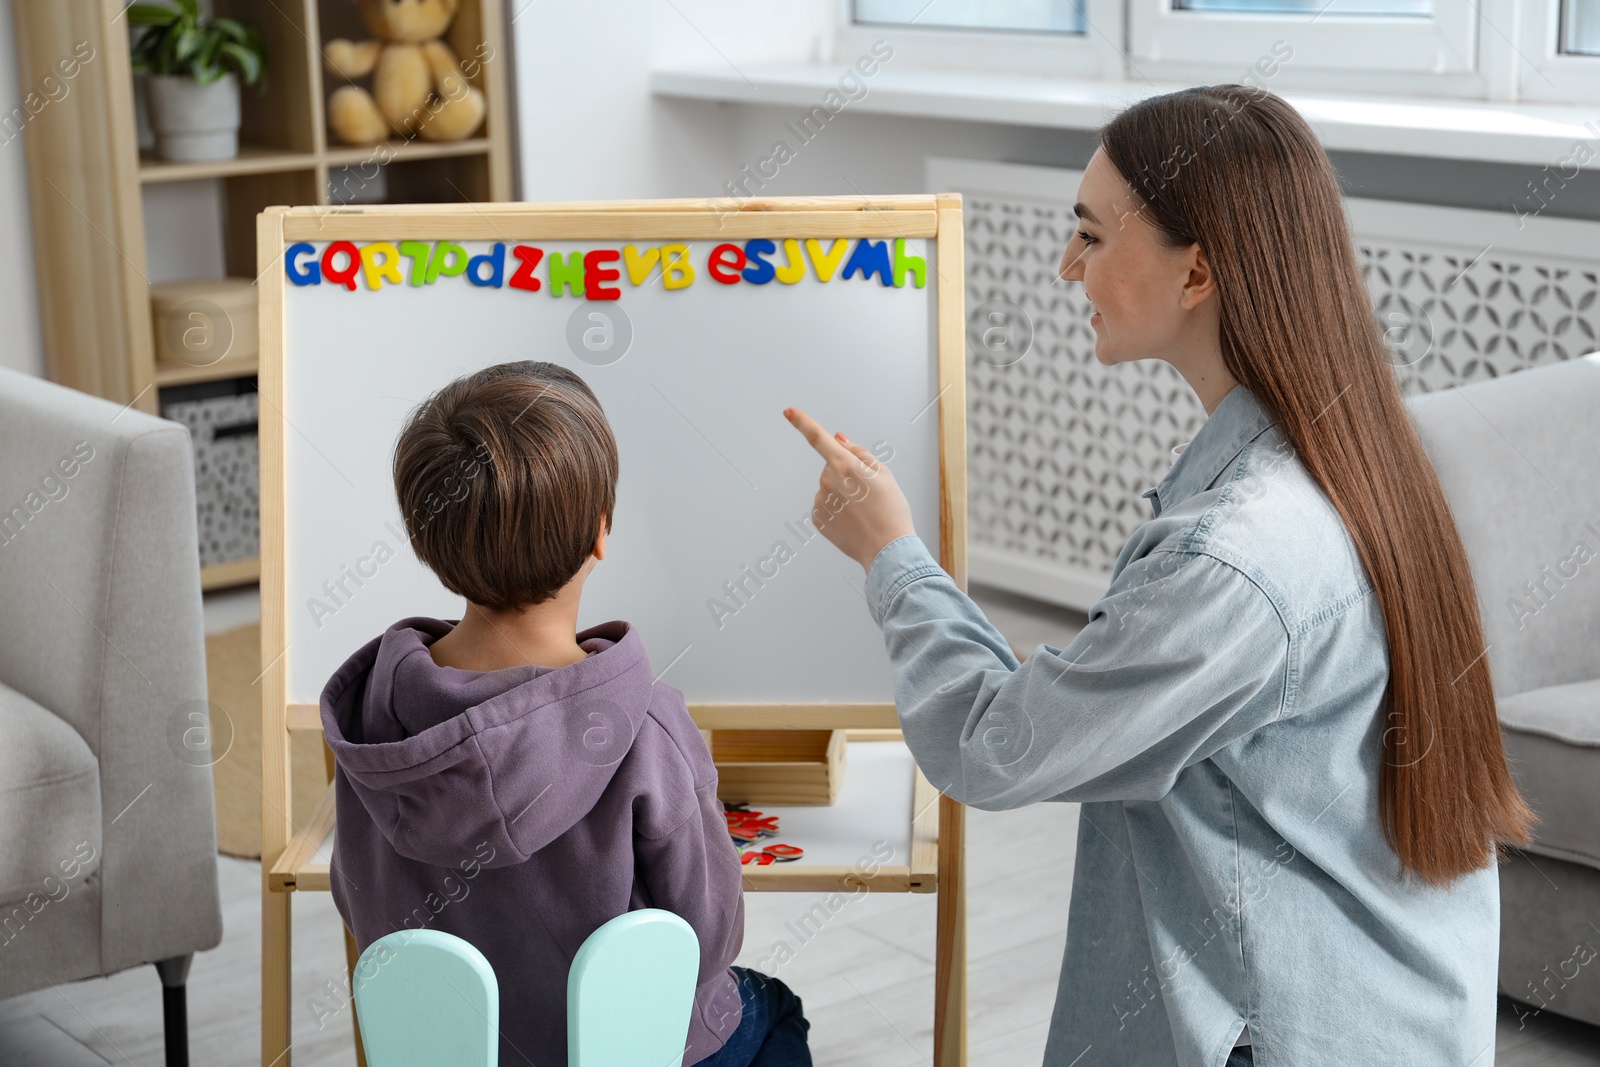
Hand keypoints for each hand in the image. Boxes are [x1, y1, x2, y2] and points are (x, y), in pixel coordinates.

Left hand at [783, 406, 916, 570]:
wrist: (887, 549)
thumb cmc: (891, 511)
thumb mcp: (883, 473)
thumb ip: (858, 452)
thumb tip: (838, 440)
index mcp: (844, 466)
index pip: (818, 438)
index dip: (802, 422)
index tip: (788, 411)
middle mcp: (828, 482)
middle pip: (832, 467)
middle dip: (847, 474)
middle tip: (869, 493)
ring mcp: (821, 502)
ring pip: (829, 487)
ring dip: (843, 493)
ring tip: (864, 510)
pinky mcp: (817, 519)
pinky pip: (825, 505)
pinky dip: (837, 510)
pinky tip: (853, 520)